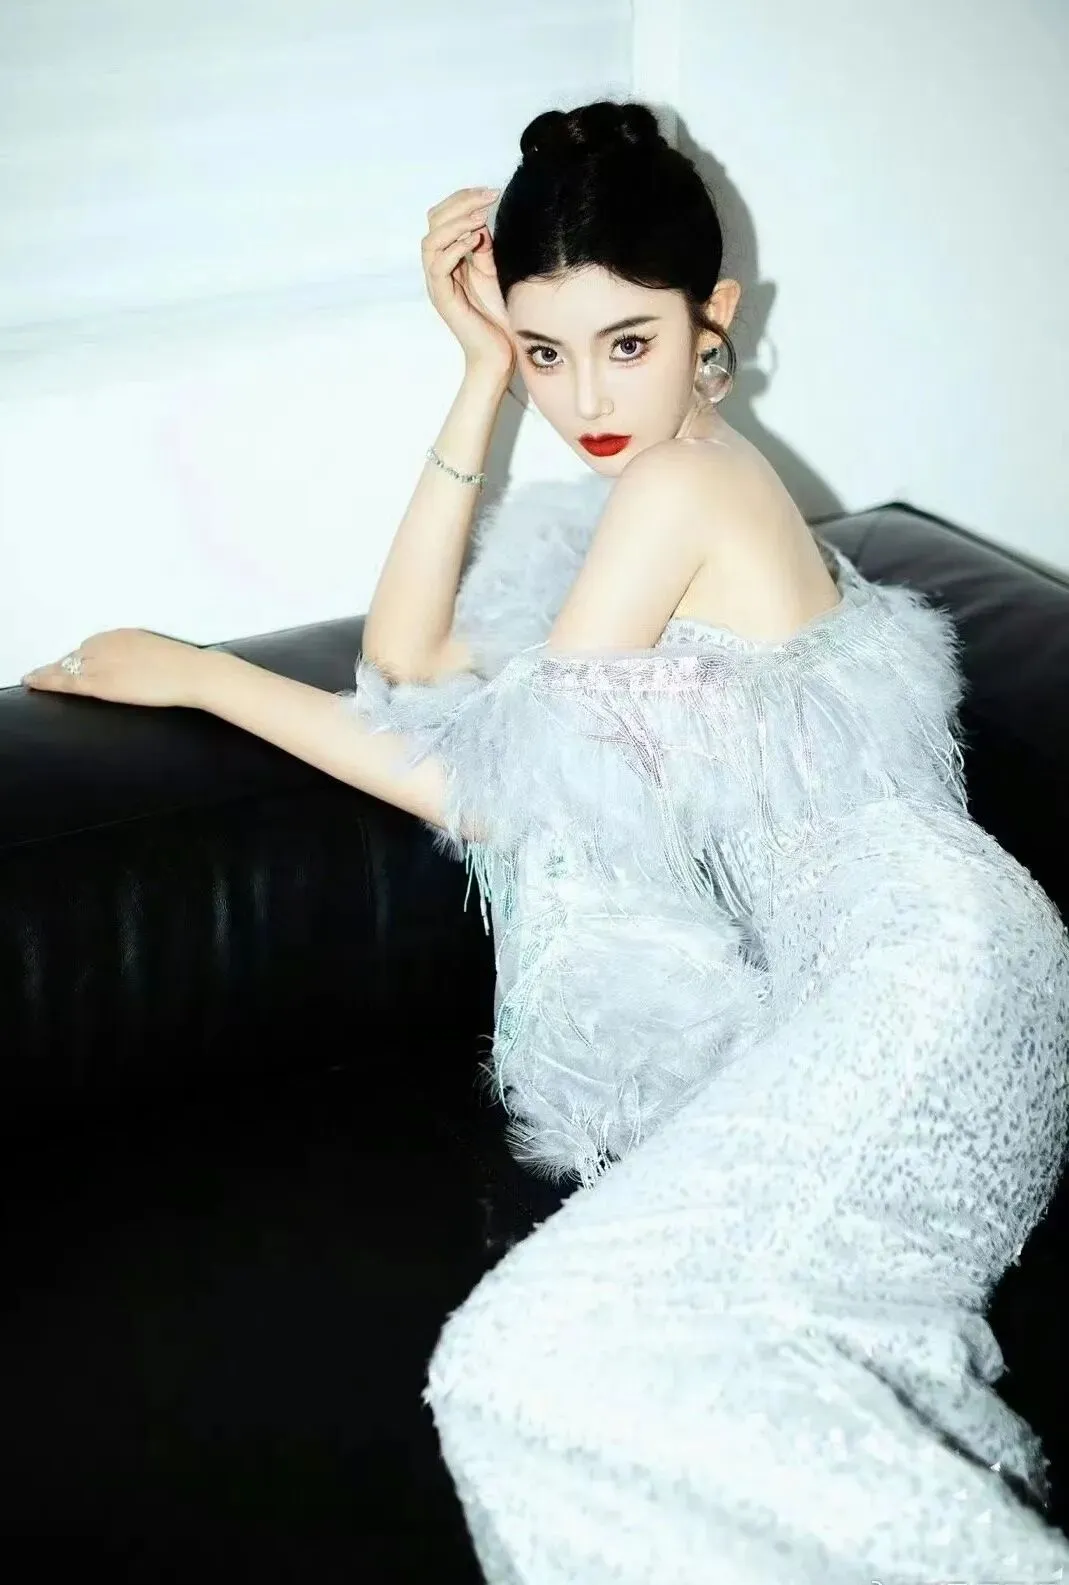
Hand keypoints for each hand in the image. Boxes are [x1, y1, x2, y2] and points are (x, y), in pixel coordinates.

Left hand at [22, 628, 209, 708]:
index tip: (71, 665)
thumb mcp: (163, 654)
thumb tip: (146, 669)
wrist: (194, 674)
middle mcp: (108, 643)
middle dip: (63, 665)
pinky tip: (33, 682)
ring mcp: (103, 661)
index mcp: (125, 634)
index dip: (80, 658)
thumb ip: (146, 658)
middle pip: (77, 655)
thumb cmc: (190, 668)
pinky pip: (66, 681)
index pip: (93, 645)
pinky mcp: (101, 682)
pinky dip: (46, 681)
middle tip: (48, 675)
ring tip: (34, 679)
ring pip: (66, 666)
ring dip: (49, 672)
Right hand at [422, 186, 514, 376]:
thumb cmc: (497, 319)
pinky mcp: (443, 299)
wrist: (499, 355)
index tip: (489, 191)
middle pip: (433, 223)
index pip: (443, 218)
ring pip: (431, 241)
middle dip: (460, 203)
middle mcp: (438, 270)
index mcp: (449, 260)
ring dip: (456, 223)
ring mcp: (438, 284)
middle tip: (488, 195)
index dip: (462, 199)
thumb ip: (483, 250)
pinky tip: (475, 241)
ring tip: (480, 217)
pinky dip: (455, 248)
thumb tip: (480, 223)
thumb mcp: (493, 274)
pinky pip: (438, 265)